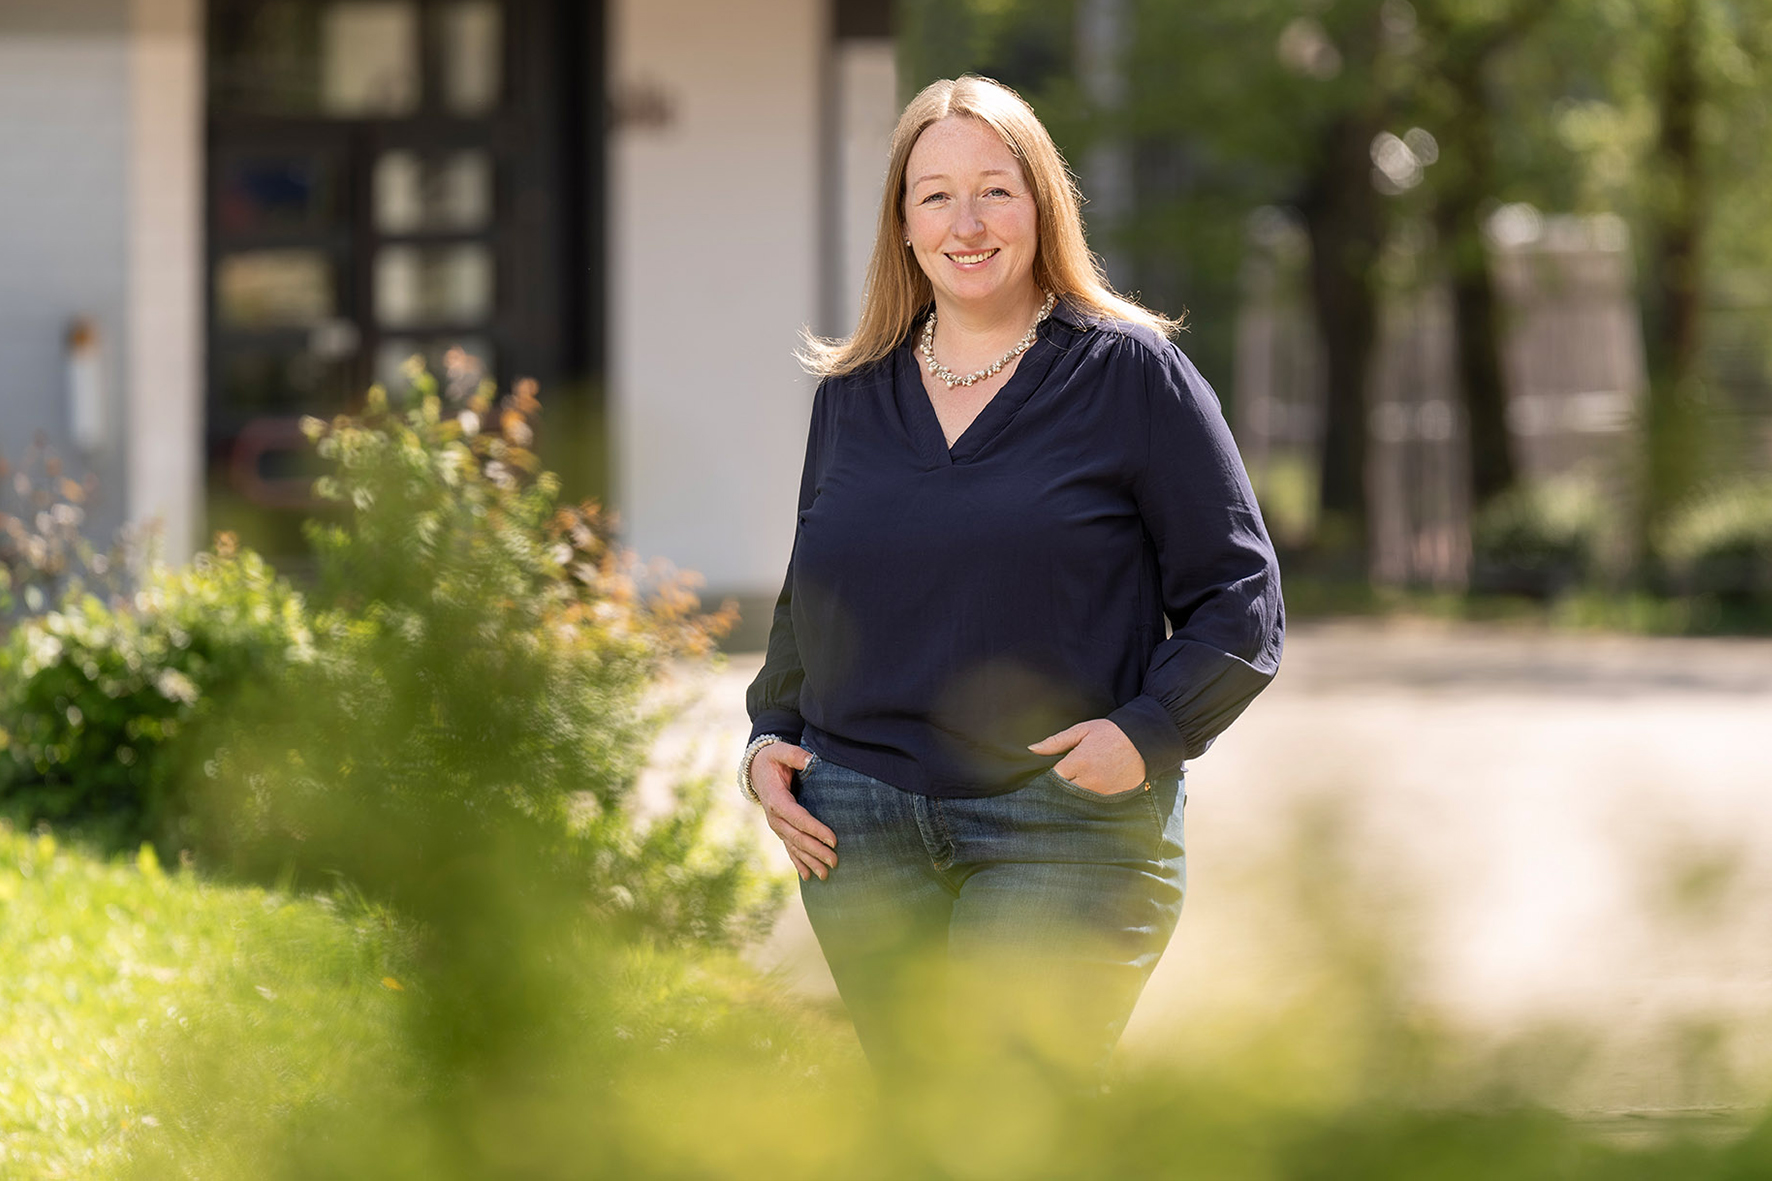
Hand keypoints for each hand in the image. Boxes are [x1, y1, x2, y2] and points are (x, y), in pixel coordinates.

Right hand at [750, 742, 838, 881]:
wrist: (755, 769)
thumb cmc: (772, 759)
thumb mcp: (780, 750)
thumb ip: (795, 755)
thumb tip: (811, 760)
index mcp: (777, 800)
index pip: (799, 818)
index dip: (816, 830)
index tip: (833, 840)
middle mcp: (775, 818)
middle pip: (798, 838)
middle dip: (817, 851)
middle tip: (835, 861)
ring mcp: (777, 826)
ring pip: (794, 847)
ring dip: (810, 862)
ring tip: (826, 876)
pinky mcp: (780, 829)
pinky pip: (789, 848)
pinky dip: (798, 863)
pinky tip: (808, 876)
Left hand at [1027, 719, 1146, 794]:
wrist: (1144, 742)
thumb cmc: (1111, 732)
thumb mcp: (1082, 730)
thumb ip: (1056, 742)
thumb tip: (1032, 749)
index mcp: (1077, 762)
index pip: (1052, 777)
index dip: (1050, 773)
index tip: (1054, 767)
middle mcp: (1087, 780)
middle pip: (1064, 788)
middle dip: (1063, 782)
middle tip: (1070, 770)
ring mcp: (1100, 791)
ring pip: (1078, 794)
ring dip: (1077, 787)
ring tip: (1085, 772)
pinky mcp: (1111, 797)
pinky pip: (1094, 798)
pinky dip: (1091, 791)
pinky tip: (1097, 778)